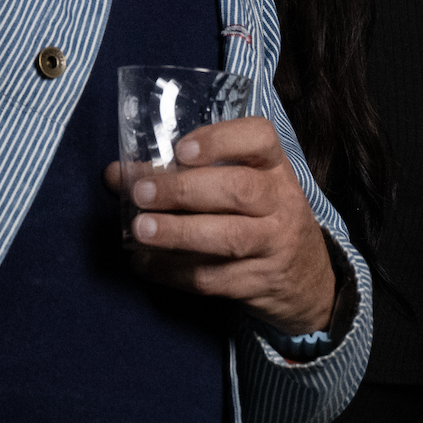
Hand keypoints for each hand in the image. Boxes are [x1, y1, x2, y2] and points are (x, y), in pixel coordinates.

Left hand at [103, 114, 337, 335]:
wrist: (306, 279)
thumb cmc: (261, 219)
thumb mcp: (244, 186)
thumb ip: (186, 175)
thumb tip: (116, 174)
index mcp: (275, 168)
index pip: (260, 139)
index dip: (220, 140)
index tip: (181, 150)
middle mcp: (280, 202)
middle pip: (238, 190)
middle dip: (184, 190)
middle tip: (141, 193)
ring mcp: (273, 245)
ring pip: (228, 238)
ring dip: (177, 233)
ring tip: (140, 229)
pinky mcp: (257, 283)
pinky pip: (212, 278)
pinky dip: (172, 271)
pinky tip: (145, 262)